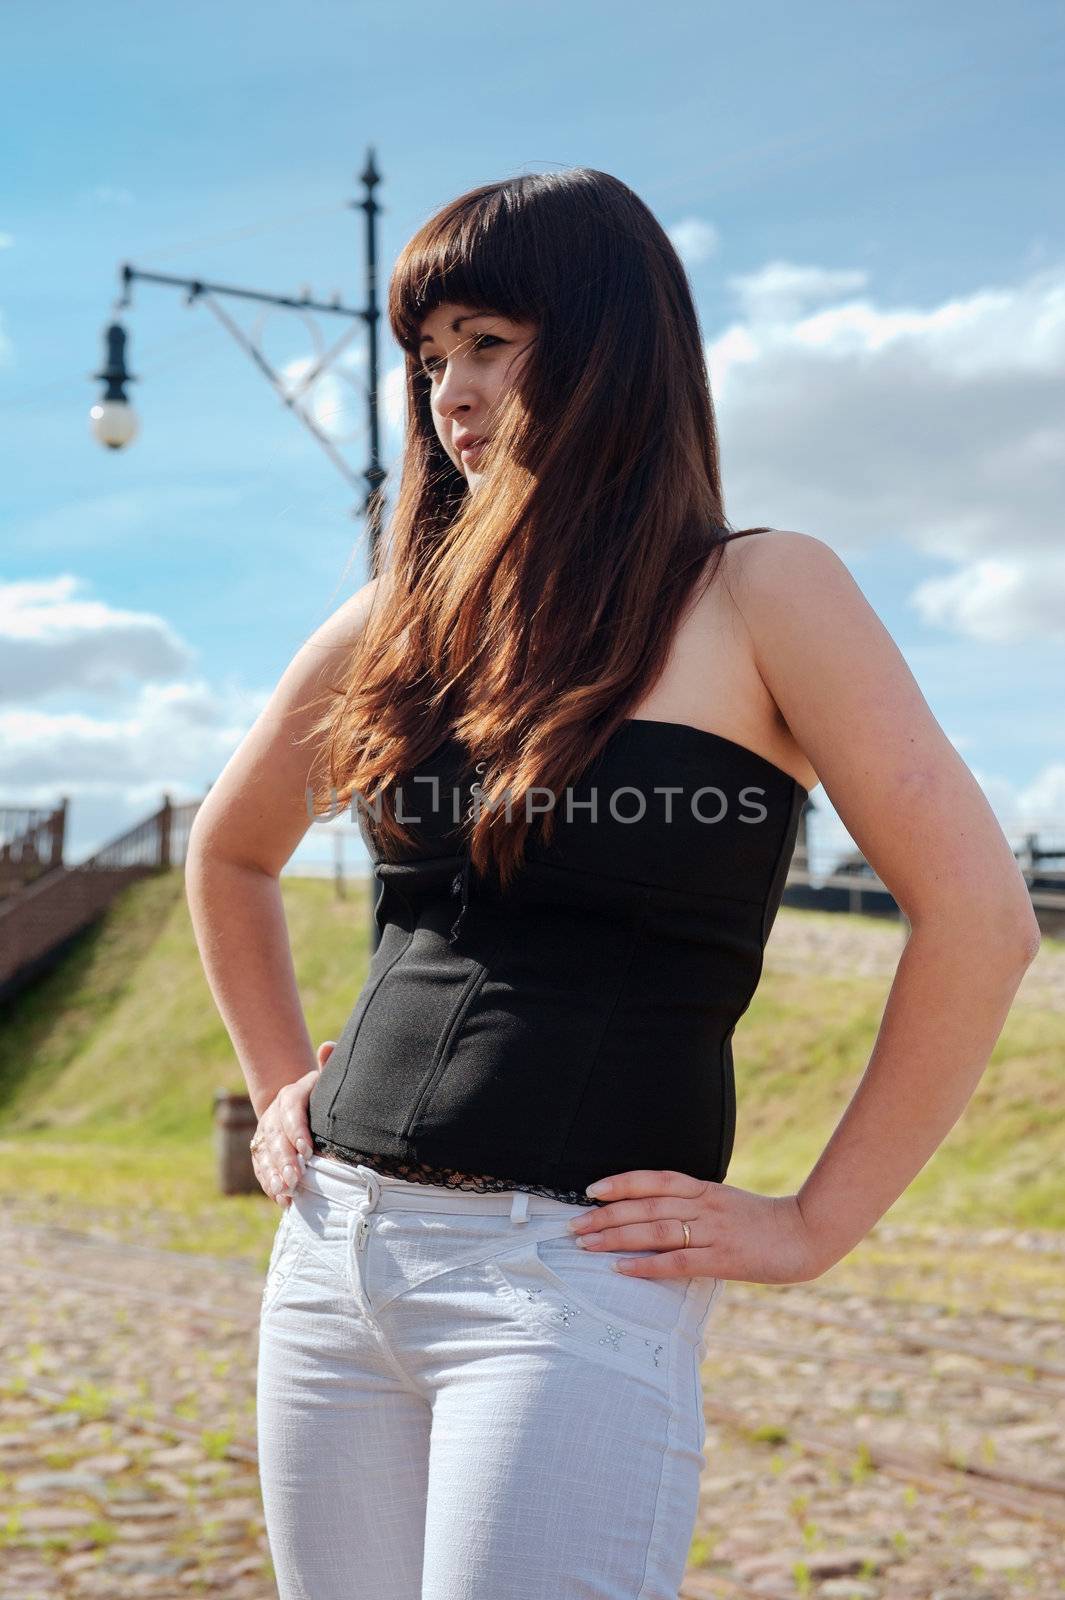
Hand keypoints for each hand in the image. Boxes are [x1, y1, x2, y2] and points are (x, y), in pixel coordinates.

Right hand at [250, 1040, 334, 1206]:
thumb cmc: (322, 1096)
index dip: (297, 1130)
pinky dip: (269, 1184)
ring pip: (265, 1154)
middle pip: (276, 1137)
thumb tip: (328, 1047)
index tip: (308, 1150)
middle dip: (285, 1159)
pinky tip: (282, 1199)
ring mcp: (264, 1134)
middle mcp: (273, 1114)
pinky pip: (261, 1167)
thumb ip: (329, 1066)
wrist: (301, 1104)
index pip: (290, 1110)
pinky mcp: (261, 1151)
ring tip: (287, 1192)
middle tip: (296, 1178)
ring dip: (275, 1175)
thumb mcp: (326, 1081)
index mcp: (291, 1095)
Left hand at [566, 1169, 826, 1284]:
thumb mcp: (726, 1204)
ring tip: (587, 1246)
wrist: (806, 1232)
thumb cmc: (764, 1222)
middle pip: (645, 1206)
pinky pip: (678, 1261)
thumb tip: (660, 1216)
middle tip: (573, 1227)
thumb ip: (696, 1206)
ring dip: (616, 1238)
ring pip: (655, 1231)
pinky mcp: (722, 1258)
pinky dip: (647, 1265)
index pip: (653, 1180)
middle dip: (606, 1216)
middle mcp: (703, 1204)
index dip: (620, 1184)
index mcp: (704, 1189)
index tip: (590, 1191)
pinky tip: (622, 1270)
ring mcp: (712, 1230)